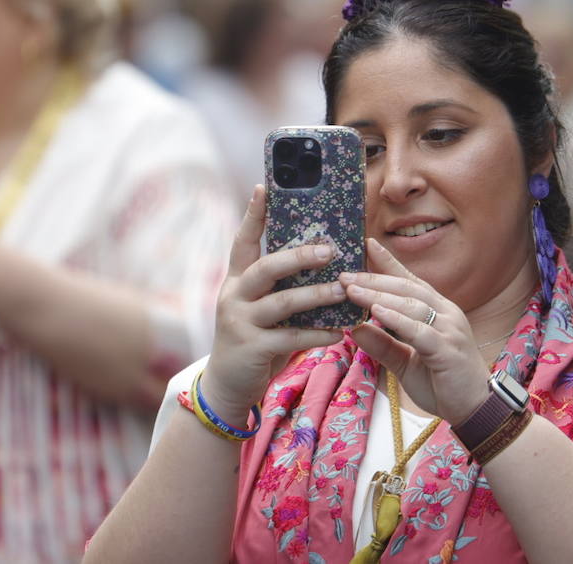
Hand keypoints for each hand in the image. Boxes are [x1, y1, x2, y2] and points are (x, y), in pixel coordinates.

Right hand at [200, 186, 348, 426]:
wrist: (228, 385)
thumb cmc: (253, 337)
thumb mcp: (258, 306)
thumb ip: (277, 285)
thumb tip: (318, 255)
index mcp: (237, 280)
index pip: (243, 241)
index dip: (253, 214)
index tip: (263, 187)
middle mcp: (234, 296)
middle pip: (266, 268)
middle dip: (298, 256)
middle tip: (328, 250)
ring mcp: (241, 322)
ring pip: (282, 302)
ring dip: (317, 295)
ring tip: (344, 289)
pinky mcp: (253, 348)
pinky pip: (291, 337)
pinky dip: (318, 333)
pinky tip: (339, 331)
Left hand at [342, 239, 488, 424]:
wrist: (475, 409)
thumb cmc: (443, 383)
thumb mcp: (405, 362)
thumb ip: (383, 345)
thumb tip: (354, 328)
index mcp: (438, 311)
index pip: (410, 281)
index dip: (389, 263)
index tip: (367, 244)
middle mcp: (446, 313)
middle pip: (406, 288)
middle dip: (374, 279)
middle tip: (344, 274)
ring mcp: (449, 329)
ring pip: (410, 304)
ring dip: (378, 295)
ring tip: (352, 289)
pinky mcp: (447, 349)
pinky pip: (419, 330)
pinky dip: (396, 319)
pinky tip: (377, 312)